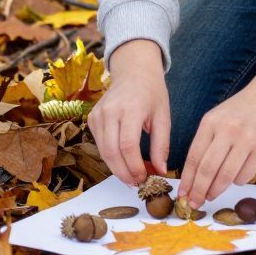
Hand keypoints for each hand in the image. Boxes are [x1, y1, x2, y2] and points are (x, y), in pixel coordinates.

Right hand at [87, 40, 169, 185]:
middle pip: (111, 152)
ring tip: (132, 176)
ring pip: (103, 151)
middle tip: (137, 183)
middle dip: (124, 173)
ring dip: (117, 168)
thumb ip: (162, 145)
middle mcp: (109, 111)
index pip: (127, 145)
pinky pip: (100, 144)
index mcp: (130, 108)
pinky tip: (123, 160)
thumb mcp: (163, 116)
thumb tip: (161, 171)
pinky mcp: (92, 118)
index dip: (134, 167)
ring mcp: (97, 114)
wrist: (134, 70)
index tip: (145, 178)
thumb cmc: (152, 92)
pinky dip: (110, 157)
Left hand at [178, 60, 255, 206]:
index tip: (183, 194)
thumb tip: (193, 176)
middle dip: (198, 191)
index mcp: (210, 122)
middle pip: (207, 170)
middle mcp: (227, 131)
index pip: (194, 157)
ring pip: (225, 176)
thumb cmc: (240, 111)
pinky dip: (236, 182)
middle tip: (194, 203)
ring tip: (210, 196)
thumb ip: (205, 142)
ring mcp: (246, 141)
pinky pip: (244, 176)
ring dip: (216, 190)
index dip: (187, 180)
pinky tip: (234, 179)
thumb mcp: (217, 118)